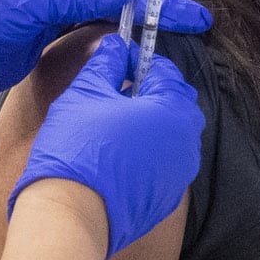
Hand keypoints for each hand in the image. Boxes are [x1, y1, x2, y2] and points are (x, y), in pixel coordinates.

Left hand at [0, 0, 211, 100]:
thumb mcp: (29, 0)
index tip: (189, 16)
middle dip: (152, 10)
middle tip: (195, 26)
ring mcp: (48, 12)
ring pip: (102, 17)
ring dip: (135, 27)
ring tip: (172, 40)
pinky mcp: (40, 40)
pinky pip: (84, 37)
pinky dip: (111, 43)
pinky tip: (131, 53)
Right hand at [8, 40, 203, 259]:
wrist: (72, 214)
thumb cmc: (78, 148)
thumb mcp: (86, 92)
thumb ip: (107, 62)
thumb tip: (117, 45)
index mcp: (173, 111)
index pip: (165, 71)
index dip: (139, 60)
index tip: (115, 60)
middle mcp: (186, 143)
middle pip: (174, 103)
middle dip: (149, 91)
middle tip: (113, 90)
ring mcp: (179, 175)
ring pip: (170, 135)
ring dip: (148, 123)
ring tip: (111, 123)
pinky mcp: (166, 198)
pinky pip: (163, 163)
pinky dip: (146, 153)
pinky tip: (115, 154)